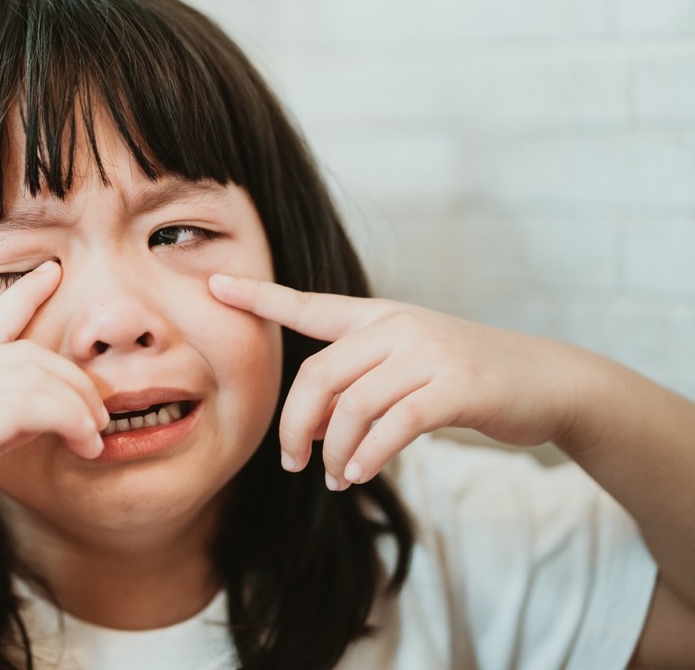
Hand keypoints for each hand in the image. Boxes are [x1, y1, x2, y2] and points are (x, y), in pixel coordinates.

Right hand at [0, 260, 107, 582]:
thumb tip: (37, 416)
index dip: (24, 294)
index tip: (54, 273)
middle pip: (27, 352)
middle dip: (75, 379)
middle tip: (101, 413)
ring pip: (34, 376)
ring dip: (78, 405)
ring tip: (96, 436)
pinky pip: (28, 406)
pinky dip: (67, 420)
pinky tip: (82, 444)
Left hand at [209, 274, 587, 490]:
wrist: (547, 381)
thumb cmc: (468, 379)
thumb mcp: (409, 368)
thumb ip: (359, 387)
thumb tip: (313, 427)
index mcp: (379, 317)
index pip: (308, 306)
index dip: (259, 297)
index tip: (213, 285)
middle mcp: (397, 327)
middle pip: (318, 374)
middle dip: (296, 424)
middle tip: (291, 462)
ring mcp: (427, 353)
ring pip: (352, 406)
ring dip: (333, 451)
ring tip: (333, 477)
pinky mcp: (455, 387)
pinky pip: (393, 425)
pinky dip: (367, 454)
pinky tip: (358, 473)